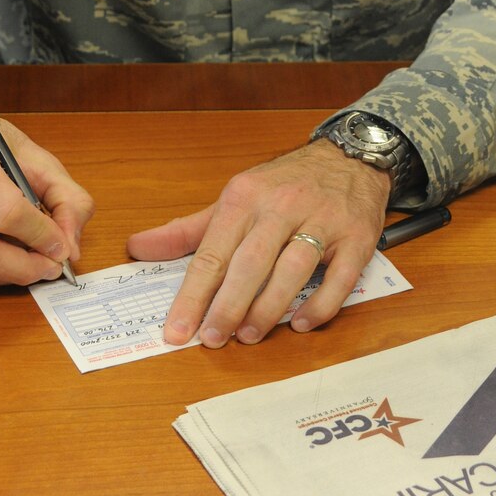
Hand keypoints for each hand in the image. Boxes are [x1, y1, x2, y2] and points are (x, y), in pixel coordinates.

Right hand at [0, 108, 93, 288]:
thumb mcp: (38, 158)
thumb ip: (67, 200)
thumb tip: (69, 249)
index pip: (6, 212)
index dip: (41, 237)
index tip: (62, 248)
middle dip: (24, 268)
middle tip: (50, 267)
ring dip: (9, 274)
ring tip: (33, 262)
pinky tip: (7, 255)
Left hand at [126, 140, 390, 347]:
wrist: (350, 156)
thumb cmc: (286, 184)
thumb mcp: (235, 198)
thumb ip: (188, 230)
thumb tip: (138, 248)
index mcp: (245, 196)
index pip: (212, 253)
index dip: (193, 296)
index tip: (176, 330)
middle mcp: (283, 206)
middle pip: (250, 263)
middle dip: (228, 306)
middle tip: (212, 339)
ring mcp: (323, 220)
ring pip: (293, 269)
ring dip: (268, 307)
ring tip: (249, 335)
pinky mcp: (357, 237)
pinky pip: (340, 277)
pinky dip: (320, 304)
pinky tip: (299, 323)